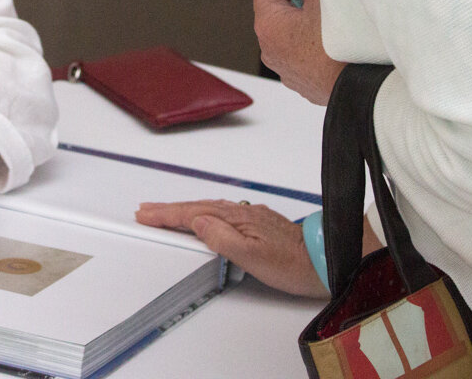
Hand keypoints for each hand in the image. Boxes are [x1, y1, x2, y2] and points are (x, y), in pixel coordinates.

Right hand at [136, 200, 328, 297]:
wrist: (325, 259)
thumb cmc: (294, 263)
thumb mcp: (253, 258)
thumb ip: (222, 239)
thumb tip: (198, 222)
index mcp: (236, 220)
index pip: (193, 215)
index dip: (167, 215)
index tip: (146, 214)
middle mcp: (242, 213)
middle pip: (197, 207)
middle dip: (169, 209)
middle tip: (146, 210)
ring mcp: (250, 217)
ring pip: (208, 209)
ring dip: (184, 210)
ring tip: (166, 212)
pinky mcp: (256, 223)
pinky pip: (221, 213)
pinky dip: (203, 213)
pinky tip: (203, 217)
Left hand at [254, 0, 343, 104]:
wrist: (360, 90)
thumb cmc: (339, 46)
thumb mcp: (323, 0)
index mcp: (268, 26)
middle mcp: (269, 50)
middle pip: (278, 12)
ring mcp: (285, 69)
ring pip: (291, 35)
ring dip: (306, 23)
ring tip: (330, 17)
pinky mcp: (302, 82)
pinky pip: (302, 54)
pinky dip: (313, 44)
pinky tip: (333, 40)